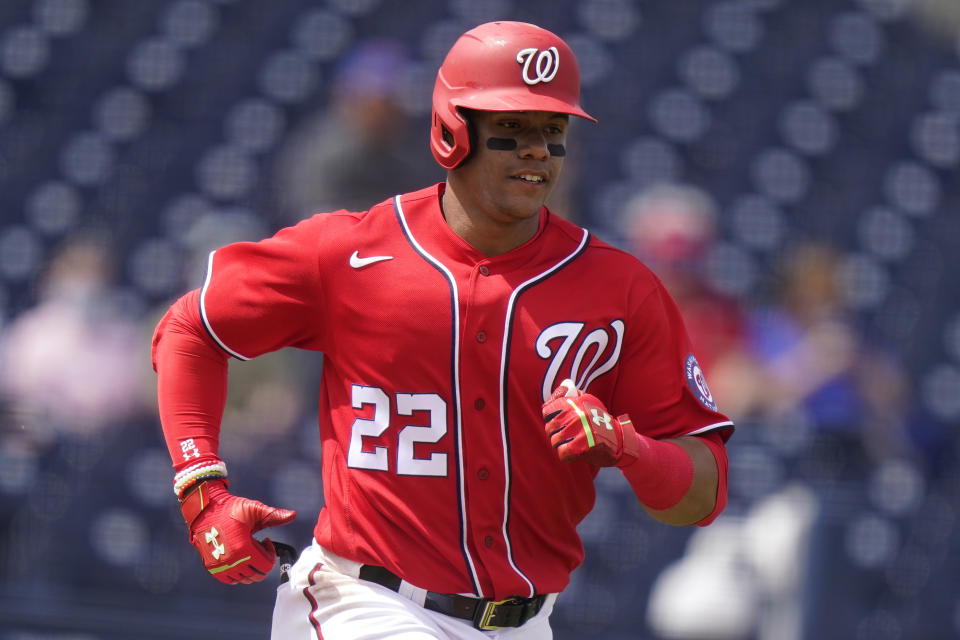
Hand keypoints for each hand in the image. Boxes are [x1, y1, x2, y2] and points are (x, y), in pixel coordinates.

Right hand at [180, 479, 295, 583]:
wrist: (204, 510)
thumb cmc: (231, 508)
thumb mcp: (254, 509)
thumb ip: (274, 515)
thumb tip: (293, 515)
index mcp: (243, 548)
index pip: (265, 565)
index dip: (270, 554)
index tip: (267, 540)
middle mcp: (231, 560)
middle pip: (256, 575)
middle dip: (263, 562)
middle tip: (259, 546)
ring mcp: (220, 566)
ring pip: (244, 579)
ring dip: (251, 567)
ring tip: (249, 550)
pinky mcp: (212, 567)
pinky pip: (230, 580)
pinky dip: (238, 573)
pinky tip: (239, 557)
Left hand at [541, 379, 639, 466]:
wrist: (620, 440)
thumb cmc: (600, 421)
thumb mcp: (589, 402)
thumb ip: (573, 395)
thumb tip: (562, 386)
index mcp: (576, 402)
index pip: (547, 410)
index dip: (548, 418)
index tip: (556, 422)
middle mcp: (577, 414)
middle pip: (549, 427)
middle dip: (554, 434)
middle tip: (564, 435)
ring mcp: (580, 430)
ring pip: (555, 441)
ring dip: (561, 445)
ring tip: (570, 443)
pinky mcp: (583, 446)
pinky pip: (562, 452)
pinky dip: (566, 455)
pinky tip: (574, 452)